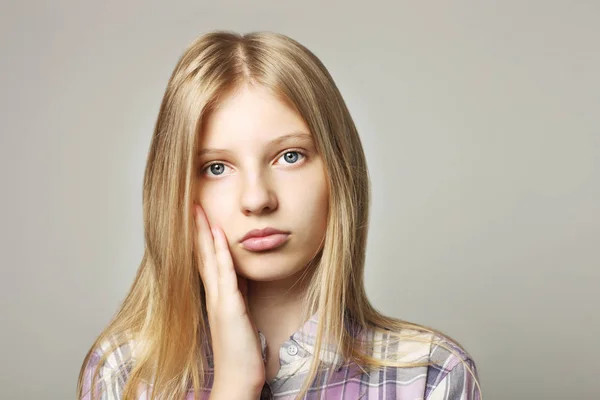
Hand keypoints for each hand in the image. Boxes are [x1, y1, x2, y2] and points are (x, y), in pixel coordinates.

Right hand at [193, 204, 265, 394]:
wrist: (239, 378)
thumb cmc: (240, 351)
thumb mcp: (240, 315)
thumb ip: (238, 294)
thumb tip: (242, 275)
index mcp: (217, 297)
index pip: (207, 260)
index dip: (203, 238)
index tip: (201, 217)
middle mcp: (214, 295)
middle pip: (203, 255)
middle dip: (198, 229)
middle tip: (193, 205)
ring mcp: (219, 300)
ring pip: (210, 259)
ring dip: (204, 233)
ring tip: (199, 210)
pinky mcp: (229, 308)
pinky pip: (225, 274)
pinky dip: (221, 253)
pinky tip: (218, 235)